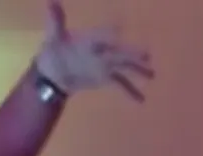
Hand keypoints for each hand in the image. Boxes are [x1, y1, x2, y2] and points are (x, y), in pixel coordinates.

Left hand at [34, 0, 153, 100]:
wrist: (52, 74)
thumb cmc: (54, 53)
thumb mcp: (54, 38)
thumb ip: (56, 21)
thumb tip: (50, 1)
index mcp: (92, 38)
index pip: (102, 34)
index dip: (109, 32)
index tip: (118, 28)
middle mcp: (103, 50)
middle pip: (119, 51)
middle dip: (132, 53)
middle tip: (146, 54)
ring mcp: (106, 64)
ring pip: (125, 66)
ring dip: (138, 70)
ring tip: (152, 74)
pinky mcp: (105, 78)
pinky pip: (120, 84)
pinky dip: (130, 91)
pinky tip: (140, 99)